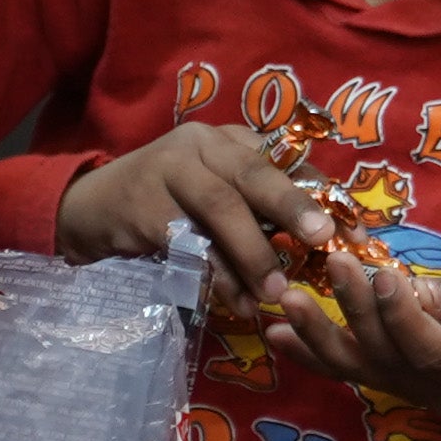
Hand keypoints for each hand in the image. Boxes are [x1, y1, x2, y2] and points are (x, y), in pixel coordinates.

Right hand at [55, 123, 322, 287]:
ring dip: (253, 253)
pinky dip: (217, 275)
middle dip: (291, 206)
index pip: (283, 159)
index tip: (349, 231)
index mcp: (227, 139)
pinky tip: (237, 301)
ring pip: (221, 209)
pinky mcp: (144, 208)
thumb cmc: (168, 201)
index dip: (318, 193)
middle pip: (254, 173)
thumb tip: (321, 241)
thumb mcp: (213, 190)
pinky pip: (189, 244)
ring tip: (276, 290)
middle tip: (321, 237)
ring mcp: (168, 173)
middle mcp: (200, 146)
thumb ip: (257, 205)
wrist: (91, 208)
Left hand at [288, 251, 440, 418]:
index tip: (382, 274)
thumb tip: (410, 294)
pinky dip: (315, 352)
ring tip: (286, 304)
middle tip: (333, 266)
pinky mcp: (399, 378)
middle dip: (356, 311)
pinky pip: (353, 368)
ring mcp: (418, 393)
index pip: (432, 351)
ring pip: (360, 369)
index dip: (402, 316)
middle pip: (388, 358)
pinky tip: (278, 335)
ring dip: (319, 336)